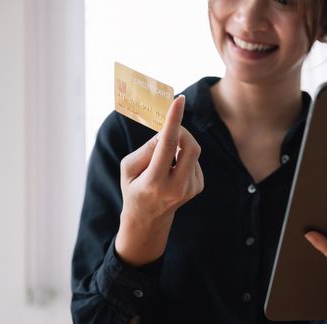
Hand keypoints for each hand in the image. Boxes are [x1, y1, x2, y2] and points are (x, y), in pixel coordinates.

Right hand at [115, 95, 203, 266]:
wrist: (148, 219)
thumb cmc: (133, 188)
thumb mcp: (128, 168)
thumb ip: (147, 149)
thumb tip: (168, 134)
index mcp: (154, 182)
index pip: (167, 146)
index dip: (173, 121)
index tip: (178, 101)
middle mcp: (176, 187)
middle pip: (191, 147)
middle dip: (182, 131)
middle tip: (169, 129)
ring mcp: (190, 189)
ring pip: (192, 152)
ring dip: (179, 147)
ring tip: (163, 161)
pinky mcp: (198, 187)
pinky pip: (194, 161)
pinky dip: (183, 157)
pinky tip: (172, 170)